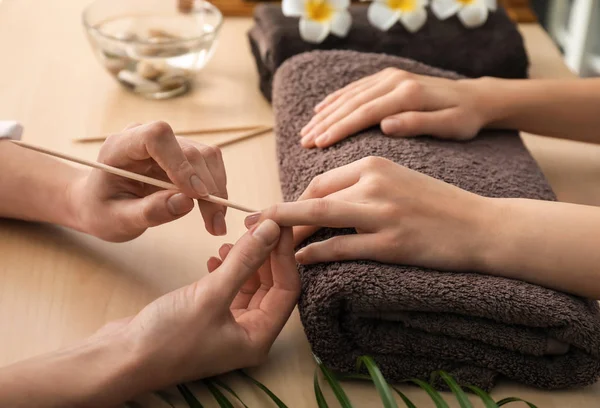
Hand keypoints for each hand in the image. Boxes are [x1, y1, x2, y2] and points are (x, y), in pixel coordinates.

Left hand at [69, 121, 227, 241]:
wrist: (100, 204)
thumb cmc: (102, 210)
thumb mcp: (118, 219)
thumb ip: (149, 211)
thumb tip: (187, 203)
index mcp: (121, 146)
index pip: (157, 137)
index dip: (180, 163)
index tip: (195, 195)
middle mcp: (148, 138)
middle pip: (190, 151)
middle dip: (207, 188)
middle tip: (215, 224)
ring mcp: (169, 144)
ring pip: (207, 157)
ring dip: (217, 190)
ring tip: (216, 224)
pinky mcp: (184, 156)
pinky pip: (210, 166)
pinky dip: (216, 190)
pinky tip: (213, 212)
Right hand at [95, 220, 298, 393]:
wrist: (118, 358)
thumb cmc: (165, 338)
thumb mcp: (210, 295)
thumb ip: (244, 261)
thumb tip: (272, 230)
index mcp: (257, 338)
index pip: (287, 289)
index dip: (284, 255)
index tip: (279, 224)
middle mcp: (248, 335)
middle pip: (271, 286)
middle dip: (265, 255)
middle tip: (257, 225)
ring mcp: (228, 327)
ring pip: (250, 286)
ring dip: (245, 261)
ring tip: (231, 242)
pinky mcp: (208, 318)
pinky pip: (229, 289)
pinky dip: (227, 271)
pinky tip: (214, 257)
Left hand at [246, 157, 491, 271]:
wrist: (482, 225)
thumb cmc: (439, 204)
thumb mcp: (400, 180)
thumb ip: (364, 184)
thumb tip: (326, 199)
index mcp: (376, 164)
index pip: (321, 180)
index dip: (296, 199)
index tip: (281, 214)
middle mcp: (376, 183)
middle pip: (313, 195)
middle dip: (280, 213)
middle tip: (257, 226)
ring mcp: (383, 213)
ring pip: (320, 217)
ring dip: (289, 232)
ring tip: (269, 245)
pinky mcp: (391, 243)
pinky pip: (341, 247)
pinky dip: (316, 253)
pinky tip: (302, 259)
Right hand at [299, 68, 486, 148]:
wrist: (476, 97)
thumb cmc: (465, 119)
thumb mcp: (450, 126)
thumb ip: (418, 124)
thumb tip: (386, 125)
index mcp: (408, 94)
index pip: (366, 112)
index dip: (340, 128)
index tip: (319, 144)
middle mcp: (396, 80)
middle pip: (352, 103)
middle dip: (325, 123)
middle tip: (304, 142)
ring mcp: (391, 76)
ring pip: (350, 95)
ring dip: (325, 113)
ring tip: (305, 132)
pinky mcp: (389, 77)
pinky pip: (356, 88)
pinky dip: (336, 99)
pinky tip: (320, 109)